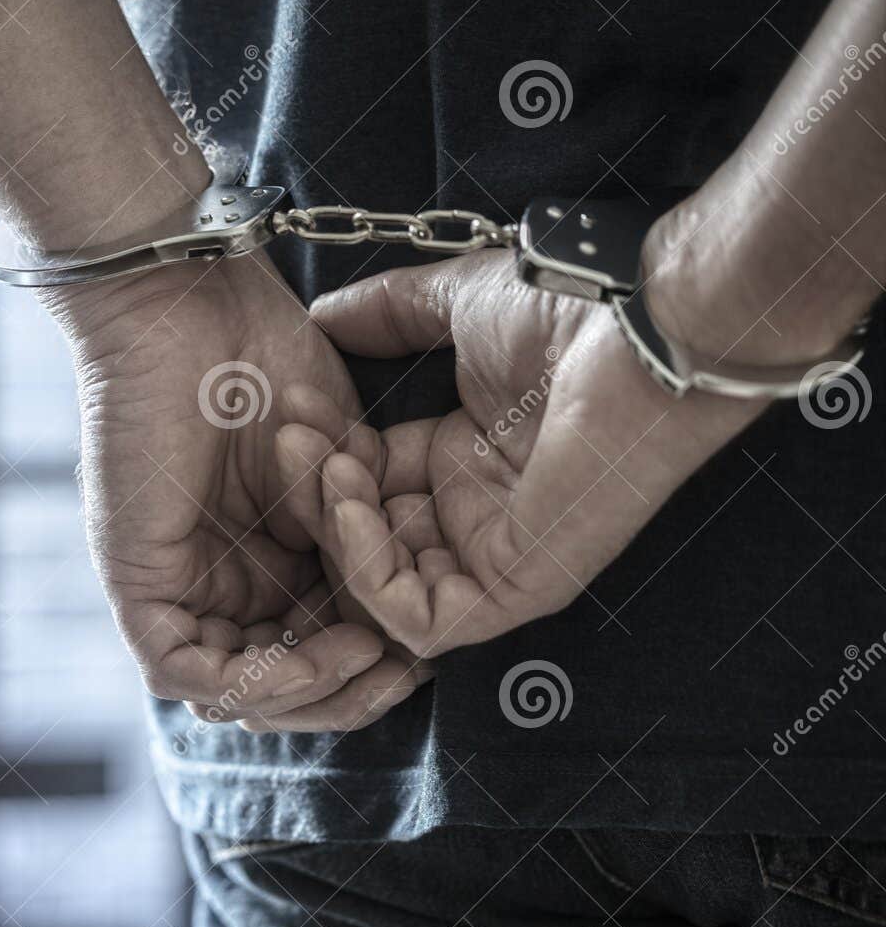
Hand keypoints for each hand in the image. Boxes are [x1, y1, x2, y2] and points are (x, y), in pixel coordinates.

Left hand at [39, 253, 431, 730]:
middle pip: (273, 686)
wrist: (198, 304)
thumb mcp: (339, 470)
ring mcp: (172, 585)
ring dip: (305, 690)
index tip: (424, 651)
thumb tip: (402, 623)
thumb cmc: (265, 361)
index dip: (368, 668)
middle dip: (343, 693)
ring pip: (229, 690)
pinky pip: (180, 668)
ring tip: (363, 652)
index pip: (311, 649)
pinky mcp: (134, 581)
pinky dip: (249, 678)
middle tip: (401, 671)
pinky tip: (310, 652)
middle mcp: (216, 582)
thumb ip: (359, 541)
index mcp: (263, 559)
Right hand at [293, 249, 766, 657]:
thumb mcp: (453, 306)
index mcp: (464, 460)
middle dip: (313, 492)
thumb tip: (320, 316)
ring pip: (380, 586)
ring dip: (335, 529)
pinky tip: (355, 503)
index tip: (291, 406)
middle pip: (362, 537)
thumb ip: (386, 313)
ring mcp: (495, 557)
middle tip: (291, 436)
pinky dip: (370, 574)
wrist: (637, 329)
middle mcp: (475, 515)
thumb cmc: (568, 315)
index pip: (365, 484)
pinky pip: (421, 619)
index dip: (320, 454)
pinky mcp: (516, 588)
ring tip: (329, 465)